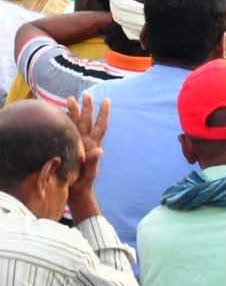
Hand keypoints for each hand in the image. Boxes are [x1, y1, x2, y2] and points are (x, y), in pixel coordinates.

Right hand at [66, 95, 107, 217]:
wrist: (75, 190)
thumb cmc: (84, 182)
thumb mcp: (90, 173)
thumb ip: (94, 162)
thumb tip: (100, 150)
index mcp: (93, 144)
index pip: (100, 126)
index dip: (104, 114)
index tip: (106, 100)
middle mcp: (85, 141)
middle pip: (87, 120)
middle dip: (87, 107)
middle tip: (86, 94)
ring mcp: (76, 142)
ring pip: (75, 123)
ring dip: (74, 111)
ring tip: (70, 98)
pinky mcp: (67, 146)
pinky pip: (65, 131)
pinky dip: (63, 121)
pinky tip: (58, 113)